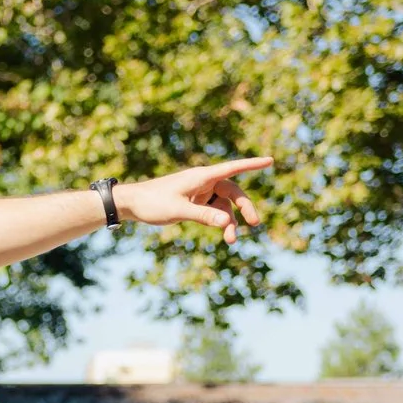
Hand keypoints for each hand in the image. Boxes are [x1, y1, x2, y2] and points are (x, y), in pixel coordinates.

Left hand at [116, 158, 271, 242]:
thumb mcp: (178, 211)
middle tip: (255, 223)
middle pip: (232, 192)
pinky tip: (224, 234)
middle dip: (244, 208)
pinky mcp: (194, 202)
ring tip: (231, 241)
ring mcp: (200, 193)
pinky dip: (219, 222)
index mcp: (201, 177)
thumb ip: (203, 216)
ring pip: (223, 206)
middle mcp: (204, 182)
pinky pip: (213, 212)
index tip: (270, 160)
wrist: (131, 204)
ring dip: (229, 222)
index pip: (232, 168)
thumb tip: (227, 223)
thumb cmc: (151, 202)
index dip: (252, 164)